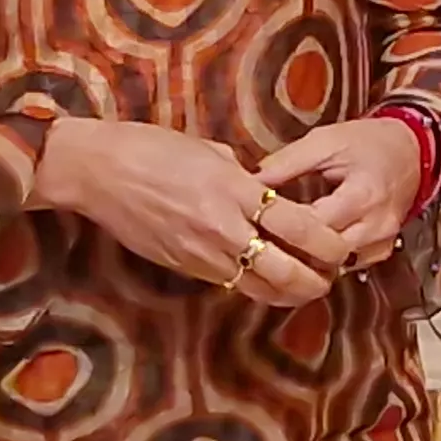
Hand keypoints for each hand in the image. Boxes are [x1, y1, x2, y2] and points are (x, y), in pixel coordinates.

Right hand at [34, 119, 342, 305]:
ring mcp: (202, 253)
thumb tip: (261, 186)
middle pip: (287, 271)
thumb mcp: (208, 149)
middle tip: (332, 276)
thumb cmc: (150, 147)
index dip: (328, 243)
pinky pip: (231, 284)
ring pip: (260, 288)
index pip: (299, 226)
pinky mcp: (185, 267)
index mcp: (235, 189)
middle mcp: (224, 227)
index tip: (342, 246)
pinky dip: (255, 287)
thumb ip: (241, 174)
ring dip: (290, 293)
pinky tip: (266, 281)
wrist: (98, 172)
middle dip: (317, 280)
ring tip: (307, 287)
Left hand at [252, 116, 425, 272]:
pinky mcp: (383, 249)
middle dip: (294, 248)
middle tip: (263, 240)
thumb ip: (287, 162)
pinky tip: (309, 250)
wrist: (411, 149)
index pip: (315, 225)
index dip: (283, 227)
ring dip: (310, 258)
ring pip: (338, 265)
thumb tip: (250, 181)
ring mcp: (383, 240)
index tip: (256, 221)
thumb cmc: (366, 141)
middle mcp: (376, 224)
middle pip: (326, 253)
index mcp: (362, 194)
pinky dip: (329, 261)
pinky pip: (351, 266)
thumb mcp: (324, 141)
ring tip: (282, 246)